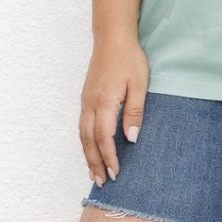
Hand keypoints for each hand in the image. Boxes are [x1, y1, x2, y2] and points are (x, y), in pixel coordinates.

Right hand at [79, 36, 149, 186]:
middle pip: (89, 141)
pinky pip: (82, 126)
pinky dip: (85, 142)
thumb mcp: (139, 85)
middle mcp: (90, 104)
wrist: (112, 38)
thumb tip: (131, 139)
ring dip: (88, 156)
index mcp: (104, 102)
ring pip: (82, 135)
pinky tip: (91, 150)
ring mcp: (85, 101)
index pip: (104, 137)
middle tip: (102, 182)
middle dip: (95, 163)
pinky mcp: (86, 98)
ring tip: (94, 173)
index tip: (116, 173)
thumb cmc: (129, 59)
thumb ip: (134, 113)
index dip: (109, 157)